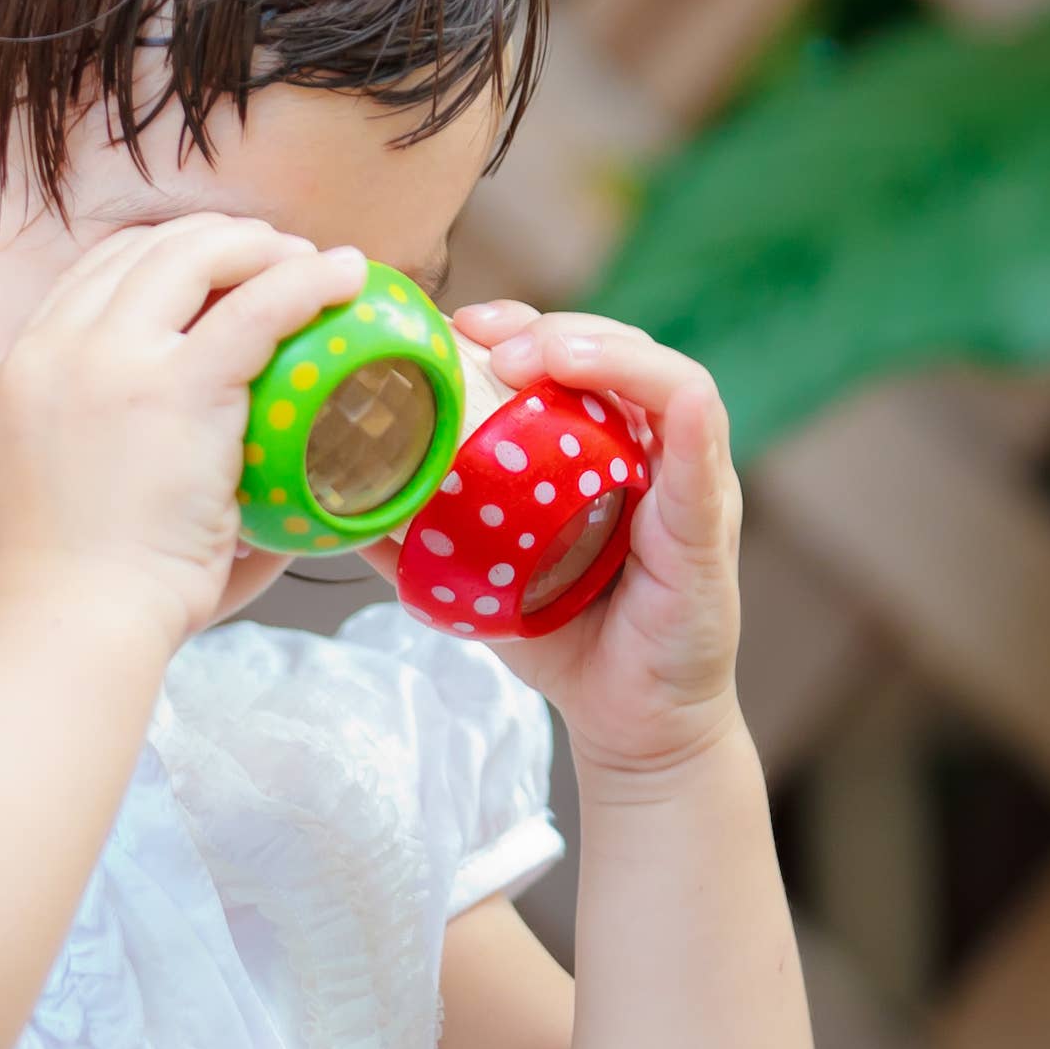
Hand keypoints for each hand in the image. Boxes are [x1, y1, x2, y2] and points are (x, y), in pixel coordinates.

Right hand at [0, 217, 367, 644]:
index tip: (221, 269)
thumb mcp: (75, 485)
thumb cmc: (91, 587)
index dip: (167, 254)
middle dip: (219, 239)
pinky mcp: (173, 389)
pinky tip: (345, 278)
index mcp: (26, 367)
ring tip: (315, 266)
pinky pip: (254, 309)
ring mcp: (109, 362)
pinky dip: (306, 282)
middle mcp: (57, 349)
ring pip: (195, 257)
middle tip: (279, 259)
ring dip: (263, 248)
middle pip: (145, 248)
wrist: (74, 619)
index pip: (98, 271)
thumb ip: (126, 447)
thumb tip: (218, 458)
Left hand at [451, 304, 743, 783]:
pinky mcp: (708, 518)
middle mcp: (652, 450)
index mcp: (602, 448)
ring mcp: (688, 477)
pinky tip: (650, 392)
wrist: (628, 723)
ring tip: (536, 357)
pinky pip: (704, 441)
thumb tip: (341, 510)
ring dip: (600, 349)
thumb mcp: (481, 577)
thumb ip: (420, 540)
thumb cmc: (567, 641)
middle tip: (478, 336)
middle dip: (545, 325)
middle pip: (612, 348)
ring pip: (662, 374)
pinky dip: (679, 403)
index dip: (517, 326)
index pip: (570, 355)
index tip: (457, 328)